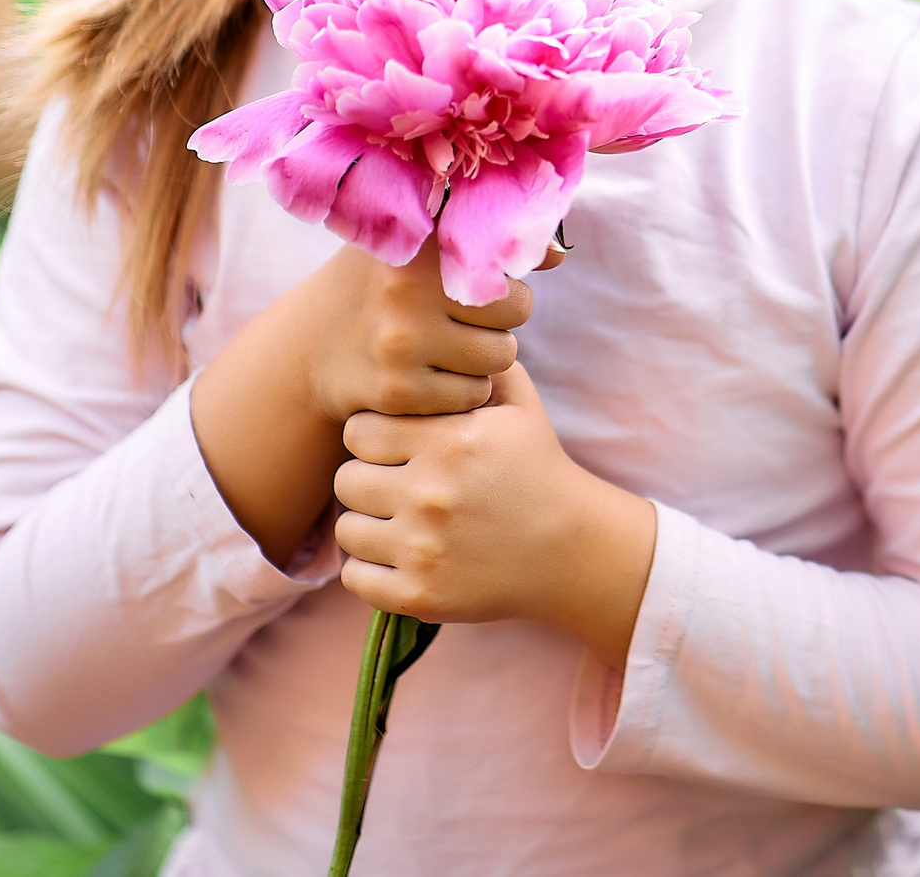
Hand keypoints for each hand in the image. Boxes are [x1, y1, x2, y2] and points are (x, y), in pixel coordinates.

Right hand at [297, 241, 556, 427]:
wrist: (312, 346)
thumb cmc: (385, 285)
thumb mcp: (423, 247)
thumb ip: (488, 242)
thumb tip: (559, 254)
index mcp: (419, 244)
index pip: (510, 267)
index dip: (502, 285)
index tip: (473, 289)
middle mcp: (406, 291)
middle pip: (514, 316)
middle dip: (498, 322)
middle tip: (461, 321)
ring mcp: (400, 344)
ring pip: (499, 358)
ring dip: (485, 357)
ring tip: (449, 346)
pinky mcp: (397, 392)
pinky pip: (473, 395)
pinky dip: (464, 389)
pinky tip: (434, 375)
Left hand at [332, 363, 655, 658]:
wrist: (572, 549)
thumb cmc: (538, 468)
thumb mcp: (519, 407)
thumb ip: (477, 366)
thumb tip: (440, 325)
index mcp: (450, 442)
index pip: (358, 431)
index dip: (374, 435)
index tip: (397, 445)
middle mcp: (431, 495)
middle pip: (346, 480)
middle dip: (369, 478)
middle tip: (398, 483)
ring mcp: (423, 549)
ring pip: (347, 529)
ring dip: (369, 524)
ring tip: (401, 519)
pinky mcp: (419, 595)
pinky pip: (354, 578)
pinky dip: (372, 569)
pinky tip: (402, 554)